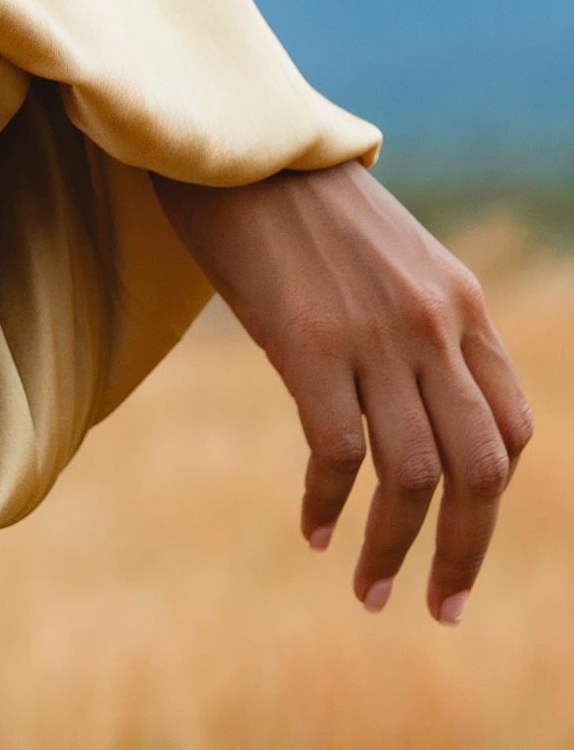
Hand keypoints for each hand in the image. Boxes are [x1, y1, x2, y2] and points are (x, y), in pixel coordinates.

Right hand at [151, 161, 532, 622]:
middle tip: (437, 607)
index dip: (492, 505)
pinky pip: (339, 452)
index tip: (458, 552)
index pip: (512, 429)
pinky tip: (313, 530)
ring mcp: (377, 336)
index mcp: (463, 307)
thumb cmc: (297, 207)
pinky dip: (330, 504)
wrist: (237, 141)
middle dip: (463, 551)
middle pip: (480, 469)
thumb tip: (414, 405)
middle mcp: (435, 326)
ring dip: (394, 548)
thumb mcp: (388, 264)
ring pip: (414, 475)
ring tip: (370, 590)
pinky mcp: (310, 344)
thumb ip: (415, 328)